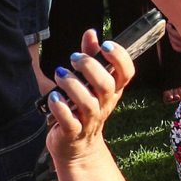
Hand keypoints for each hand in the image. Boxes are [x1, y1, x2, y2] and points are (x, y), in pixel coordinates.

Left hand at [46, 30, 132, 166]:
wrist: (76, 147)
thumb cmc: (82, 109)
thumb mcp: (89, 83)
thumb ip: (90, 57)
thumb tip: (91, 33)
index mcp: (112, 90)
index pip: (127, 73)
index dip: (120, 57)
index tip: (106, 45)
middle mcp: (104, 105)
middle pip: (106, 85)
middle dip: (90, 67)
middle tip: (74, 58)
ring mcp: (89, 120)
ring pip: (87, 102)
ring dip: (72, 85)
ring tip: (60, 74)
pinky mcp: (73, 133)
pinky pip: (69, 121)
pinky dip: (60, 107)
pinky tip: (53, 97)